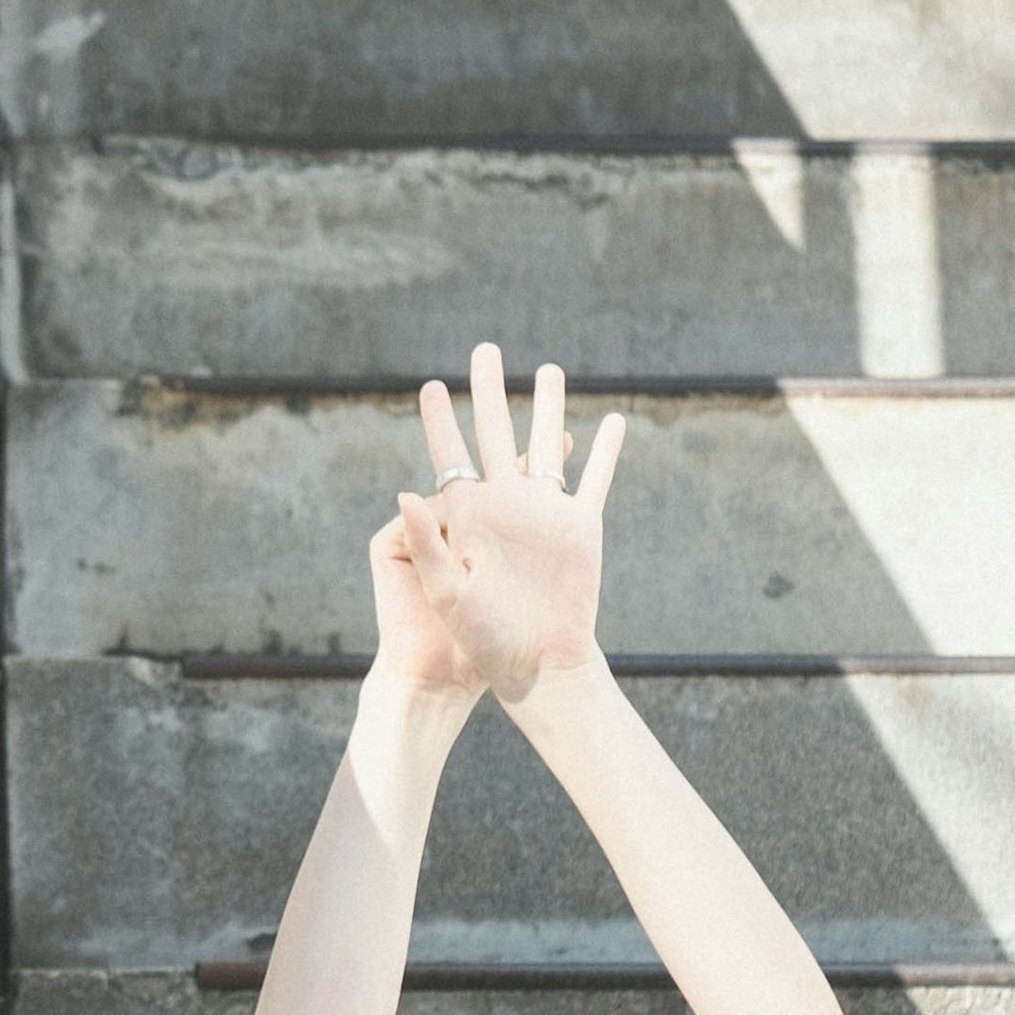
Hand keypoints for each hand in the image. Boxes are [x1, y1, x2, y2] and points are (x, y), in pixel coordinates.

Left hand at [386, 343, 622, 705]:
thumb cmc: (479, 638)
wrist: (533, 665)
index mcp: (469, 515)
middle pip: (497, 432)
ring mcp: (545, 513)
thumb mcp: (443, 590)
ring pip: (548, 444)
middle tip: (485, 349)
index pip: (450, 454)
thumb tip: (403, 491)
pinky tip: (611, 421)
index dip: (440, 419)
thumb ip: (425, 542)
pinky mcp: (581, 527)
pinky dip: (606, 451)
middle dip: (490, 391)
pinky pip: (596, 479)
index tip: (430, 386)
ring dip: (547, 406)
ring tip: (547, 369)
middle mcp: (506, 504)